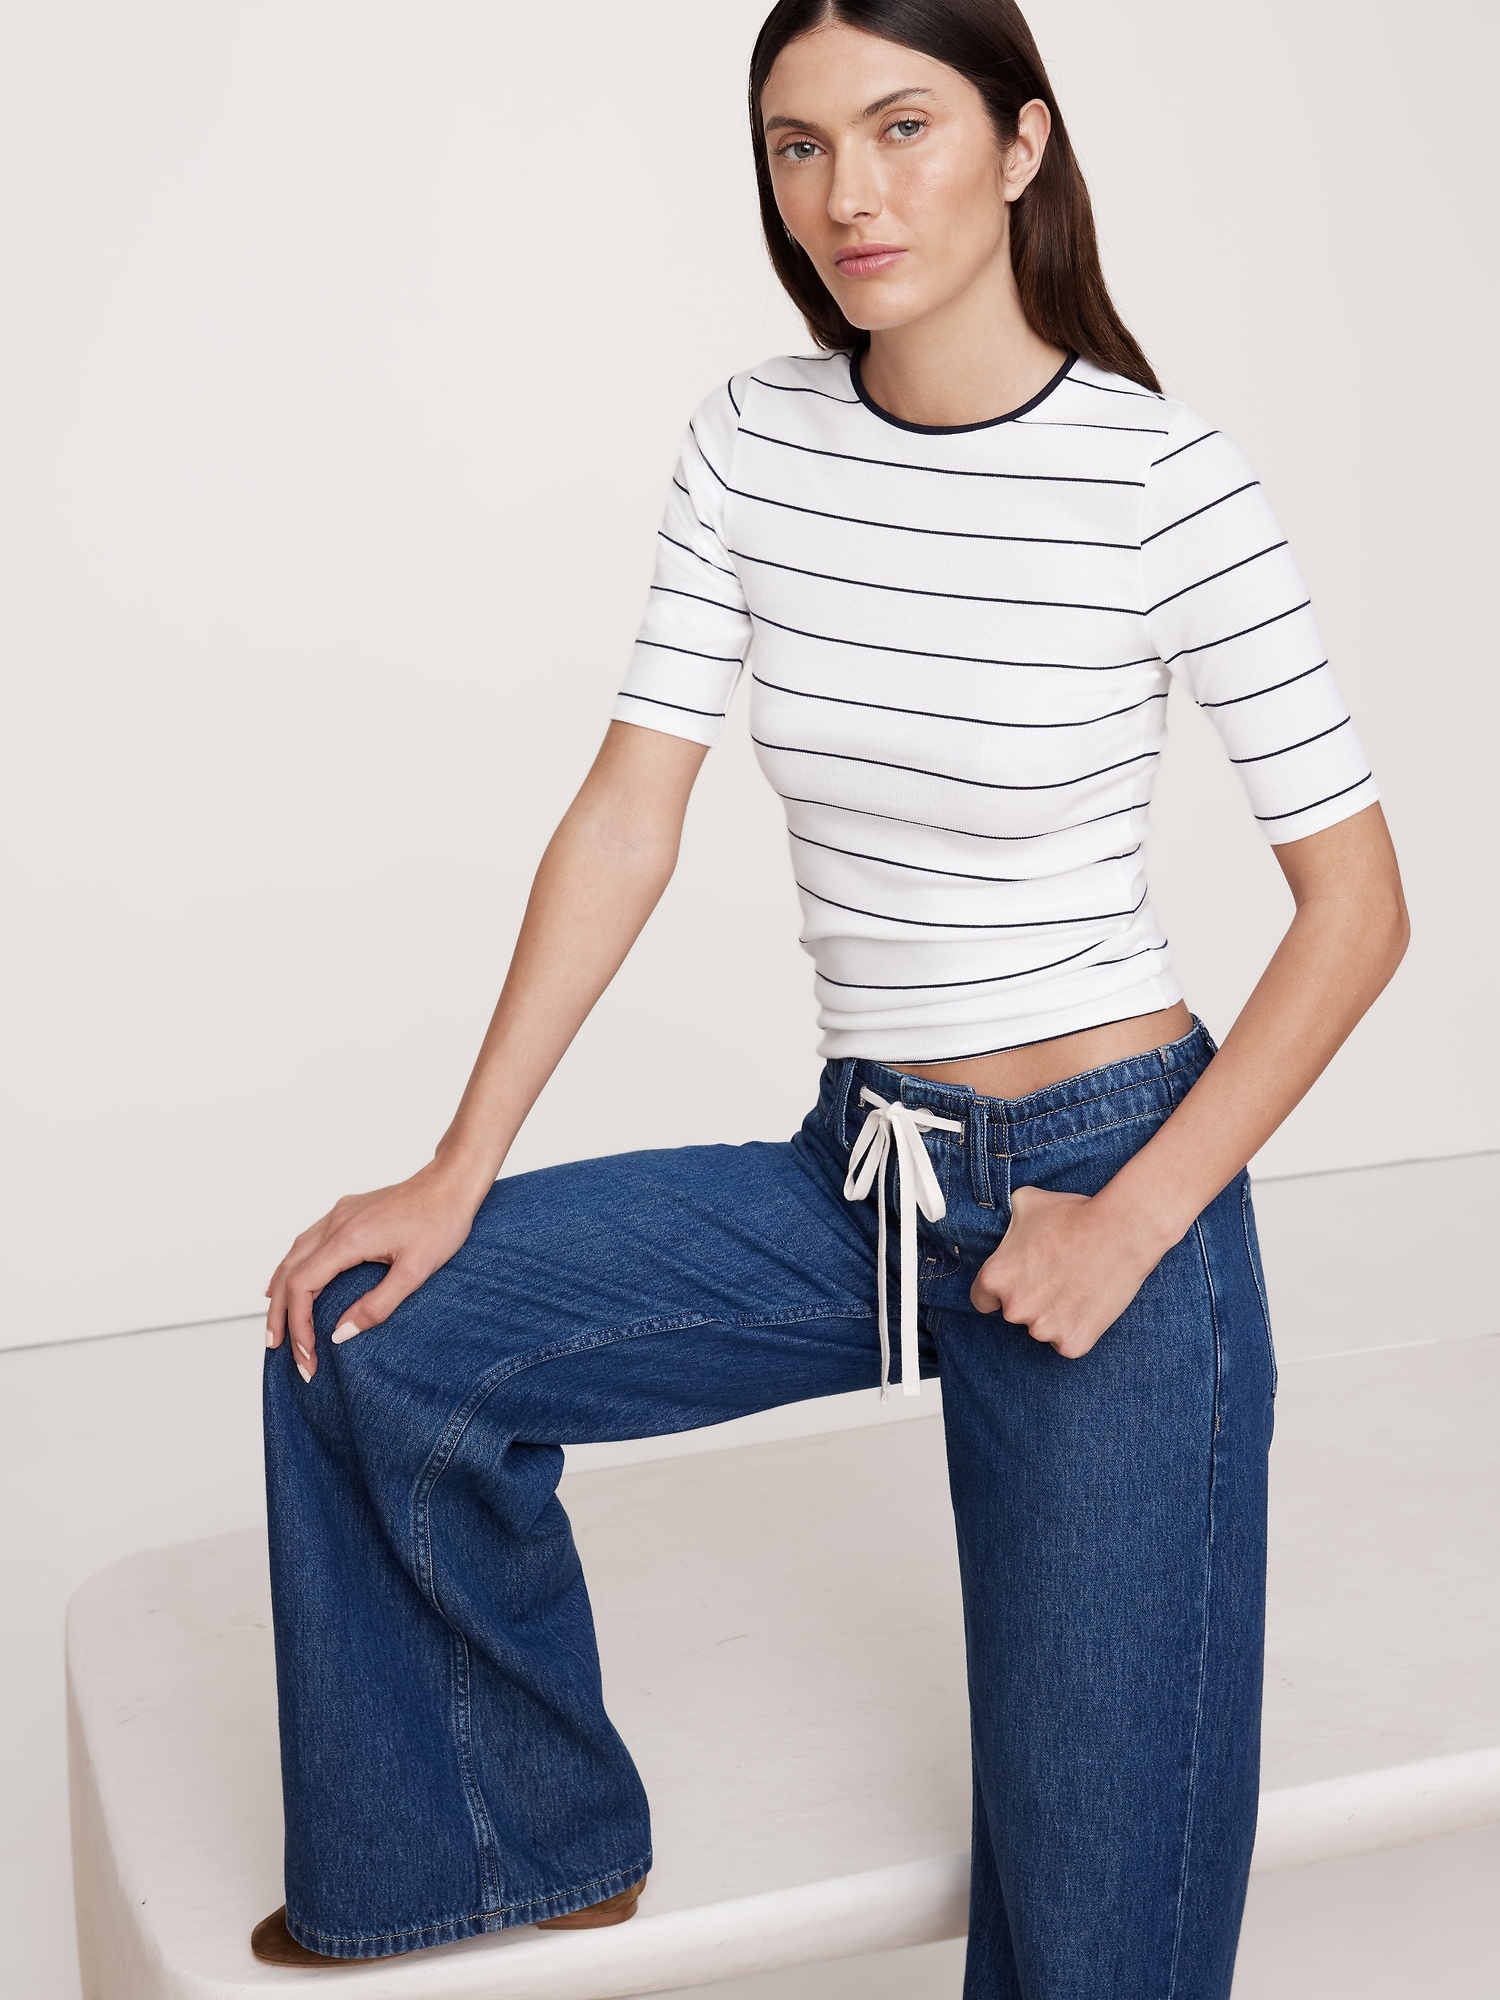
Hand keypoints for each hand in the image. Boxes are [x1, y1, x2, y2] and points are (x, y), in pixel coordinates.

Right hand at [265, 1158, 489, 1380]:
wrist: (451, 1182)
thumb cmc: (441, 1222)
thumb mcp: (416, 1271)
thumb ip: (378, 1305)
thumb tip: (340, 1335)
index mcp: (348, 1239)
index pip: (303, 1286)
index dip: (298, 1324)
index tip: (307, 1354)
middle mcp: (335, 1224)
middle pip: (288, 1273)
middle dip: (280, 1315)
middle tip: (276, 1349)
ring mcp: (338, 1215)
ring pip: (292, 1256)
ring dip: (280, 1292)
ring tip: (277, 1325)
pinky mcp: (346, 1212)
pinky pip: (305, 1243)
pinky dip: (292, 1268)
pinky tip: (289, 1282)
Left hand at [969, 1184, 1158, 1359]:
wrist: (1120, 1231)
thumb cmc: (1074, 1214)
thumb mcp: (1024, 1202)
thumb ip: (1006, 1223)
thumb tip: (1006, 1223)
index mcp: (995, 1278)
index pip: (982, 1299)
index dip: (999, 1291)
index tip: (1018, 1283)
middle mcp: (1014, 1308)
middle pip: (1015, 1313)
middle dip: (1031, 1299)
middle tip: (1057, 1277)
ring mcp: (1043, 1329)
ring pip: (1043, 1329)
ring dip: (1055, 1316)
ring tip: (1077, 1286)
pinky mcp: (1072, 1344)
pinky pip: (1068, 1343)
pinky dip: (1078, 1329)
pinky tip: (1089, 1304)